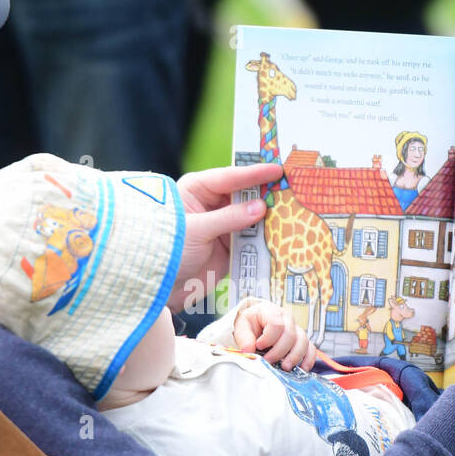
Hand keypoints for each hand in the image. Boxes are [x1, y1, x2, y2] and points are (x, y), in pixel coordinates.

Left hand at [169, 162, 282, 311]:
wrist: (162, 286)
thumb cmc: (168, 249)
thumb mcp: (196, 230)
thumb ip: (229, 218)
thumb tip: (261, 207)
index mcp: (197, 190)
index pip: (229, 178)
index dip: (254, 174)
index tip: (277, 170)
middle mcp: (212, 204)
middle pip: (245, 195)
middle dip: (265, 193)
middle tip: (290, 188)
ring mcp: (224, 225)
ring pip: (252, 216)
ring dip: (269, 216)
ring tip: (293, 210)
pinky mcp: (231, 246)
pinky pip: (252, 238)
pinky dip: (265, 237)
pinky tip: (283, 233)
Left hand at [232, 299, 316, 370]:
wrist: (256, 323)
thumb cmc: (250, 324)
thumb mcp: (242, 327)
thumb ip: (244, 338)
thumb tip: (248, 351)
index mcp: (271, 311)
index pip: (276, 324)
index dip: (268, 338)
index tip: (258, 346)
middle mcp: (287, 318)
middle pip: (290, 335)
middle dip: (279, 351)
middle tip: (268, 361)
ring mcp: (296, 328)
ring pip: (303, 341)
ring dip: (295, 356)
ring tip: (285, 367)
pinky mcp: (301, 340)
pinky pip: (311, 348)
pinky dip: (308, 359)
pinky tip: (302, 369)